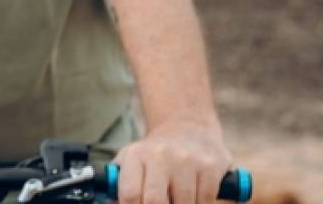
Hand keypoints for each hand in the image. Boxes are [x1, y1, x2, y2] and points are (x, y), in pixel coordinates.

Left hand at [111, 120, 231, 203]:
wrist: (189, 127)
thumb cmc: (155, 154)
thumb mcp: (131, 161)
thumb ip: (121, 184)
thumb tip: (112, 203)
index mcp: (135, 156)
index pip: (129, 194)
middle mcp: (159, 155)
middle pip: (155, 201)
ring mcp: (187, 160)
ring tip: (176, 202)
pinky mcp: (210, 166)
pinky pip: (207, 200)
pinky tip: (195, 200)